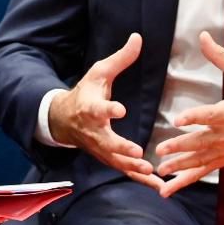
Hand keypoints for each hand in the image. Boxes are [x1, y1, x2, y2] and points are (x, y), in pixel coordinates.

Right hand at [47, 33, 160, 188]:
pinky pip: (125, 171)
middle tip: (137, 153)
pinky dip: (141, 180)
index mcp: (91, 108)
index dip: (108, 110)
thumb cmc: (85, 93)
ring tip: (151, 173)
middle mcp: (94, 131)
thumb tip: (138, 37)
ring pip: (117, 162)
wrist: (62, 120)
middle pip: (108, 143)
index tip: (119, 110)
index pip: (99, 109)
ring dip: (133, 168)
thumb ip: (120, 59)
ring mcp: (100, 148)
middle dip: (122, 149)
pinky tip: (161, 186)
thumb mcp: (99, 72)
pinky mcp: (108, 159)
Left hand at [153, 32, 223, 197]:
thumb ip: (221, 56)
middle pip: (201, 142)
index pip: (211, 115)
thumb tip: (202, 36)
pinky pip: (202, 172)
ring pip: (199, 161)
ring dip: (179, 167)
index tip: (178, 120)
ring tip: (159, 170)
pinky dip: (184, 181)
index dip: (195, 118)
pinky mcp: (222, 160)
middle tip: (160, 149)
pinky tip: (166, 188)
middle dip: (180, 147)